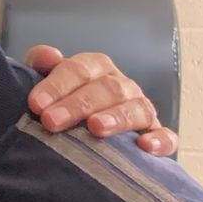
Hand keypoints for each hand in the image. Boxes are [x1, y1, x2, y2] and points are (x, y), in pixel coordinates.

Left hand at [24, 45, 176, 155]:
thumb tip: (48, 55)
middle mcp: (121, 86)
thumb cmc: (62, 103)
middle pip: (105, 89)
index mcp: (95, 69)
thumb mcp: (48, 81)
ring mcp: (141, 109)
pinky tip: (145, 147)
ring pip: (136, 109)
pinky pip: (166, 136)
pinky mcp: (156, 134)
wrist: (82, 131)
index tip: (36, 104)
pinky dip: (160, 140)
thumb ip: (42, 64)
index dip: (57, 85)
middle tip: (51, 121)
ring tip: (95, 128)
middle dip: (77, 104)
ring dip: (116, 117)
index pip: (79, 69)